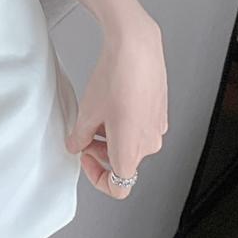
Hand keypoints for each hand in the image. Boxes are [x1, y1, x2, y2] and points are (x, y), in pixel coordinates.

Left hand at [64, 19, 167, 198]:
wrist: (136, 49)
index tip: (85, 158)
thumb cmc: (115, 79)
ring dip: (111, 136)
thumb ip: (79, 137)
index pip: (119, 187)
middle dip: (100, 151)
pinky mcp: (160, 113)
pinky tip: (113, 102)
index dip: (97, 178)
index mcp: (131, 151)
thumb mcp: (87, 112)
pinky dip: (124, 123)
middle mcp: (149, 145)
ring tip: (97, 112)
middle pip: (122, 162)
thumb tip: (76, 144)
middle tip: (84, 132)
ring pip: (130, 144)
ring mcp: (157, 129)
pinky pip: (140, 129)